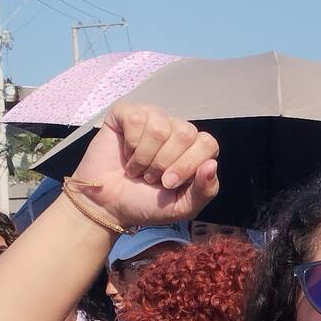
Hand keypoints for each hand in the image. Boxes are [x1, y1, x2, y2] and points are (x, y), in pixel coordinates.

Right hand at [69, 103, 219, 229]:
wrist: (108, 205)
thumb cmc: (146, 204)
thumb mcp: (182, 207)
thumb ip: (205, 190)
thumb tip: (212, 164)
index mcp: (195, 150)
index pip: (207, 143)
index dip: (187, 165)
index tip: (168, 183)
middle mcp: (177, 130)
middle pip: (185, 133)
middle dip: (164, 163)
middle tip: (150, 177)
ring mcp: (153, 118)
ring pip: (159, 127)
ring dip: (144, 157)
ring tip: (137, 168)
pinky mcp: (128, 113)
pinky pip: (136, 119)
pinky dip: (129, 144)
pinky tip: (125, 154)